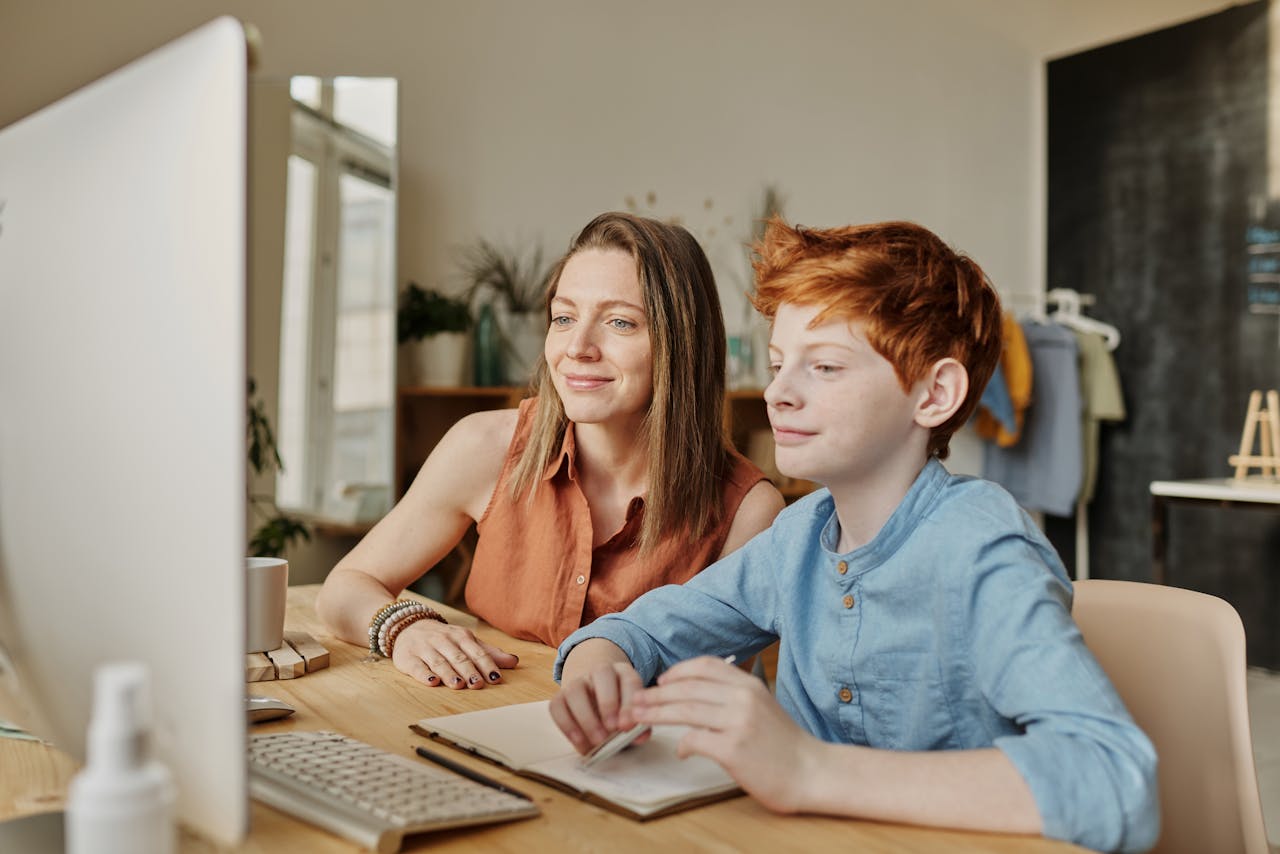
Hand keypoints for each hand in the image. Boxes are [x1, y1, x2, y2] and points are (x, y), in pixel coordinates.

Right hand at [390, 619, 517, 688]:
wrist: (408, 626)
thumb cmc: (443, 638)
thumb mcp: (466, 641)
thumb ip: (488, 652)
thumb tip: (514, 662)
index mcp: (460, 636)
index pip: (476, 652)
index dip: (486, 665)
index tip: (496, 678)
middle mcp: (443, 640)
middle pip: (458, 657)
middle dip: (469, 671)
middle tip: (477, 684)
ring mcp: (425, 648)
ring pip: (439, 661)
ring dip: (449, 673)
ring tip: (458, 685)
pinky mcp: (408, 657)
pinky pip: (416, 666)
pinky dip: (424, 674)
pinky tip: (432, 682)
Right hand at [549, 661, 646, 753]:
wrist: (596, 706)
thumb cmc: (619, 715)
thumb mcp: (631, 718)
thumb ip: (637, 726)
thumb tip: (640, 736)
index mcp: (623, 673)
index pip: (629, 679)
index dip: (629, 702)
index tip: (628, 726)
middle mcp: (600, 672)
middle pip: (602, 673)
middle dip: (608, 702)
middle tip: (612, 729)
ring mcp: (578, 682)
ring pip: (575, 689)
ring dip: (586, 717)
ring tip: (597, 741)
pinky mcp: (560, 697)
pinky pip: (557, 706)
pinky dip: (567, 726)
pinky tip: (580, 742)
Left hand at [624, 656, 817, 812]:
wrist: (811, 772)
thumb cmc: (785, 744)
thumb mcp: (761, 707)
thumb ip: (731, 697)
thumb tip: (694, 699)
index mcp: (748, 684)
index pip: (704, 666)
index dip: (677, 672)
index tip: (661, 682)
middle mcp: (742, 697)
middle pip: (687, 687)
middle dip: (656, 694)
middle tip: (636, 702)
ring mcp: (738, 722)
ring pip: (685, 710)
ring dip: (657, 714)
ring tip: (640, 718)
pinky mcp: (733, 748)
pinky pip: (694, 740)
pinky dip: (682, 745)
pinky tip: (680, 751)